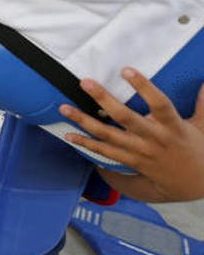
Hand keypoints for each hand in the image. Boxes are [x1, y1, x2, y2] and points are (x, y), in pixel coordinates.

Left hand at [60, 67, 203, 201]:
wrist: (197, 185)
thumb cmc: (199, 149)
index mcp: (173, 126)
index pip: (159, 103)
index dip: (144, 87)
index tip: (127, 69)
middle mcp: (154, 139)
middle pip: (125, 117)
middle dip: (103, 99)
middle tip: (85, 82)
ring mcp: (140, 152)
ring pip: (109, 136)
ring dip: (84, 121)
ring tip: (64, 108)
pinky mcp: (131, 162)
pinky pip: (105, 152)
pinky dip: (86, 144)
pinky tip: (69, 135)